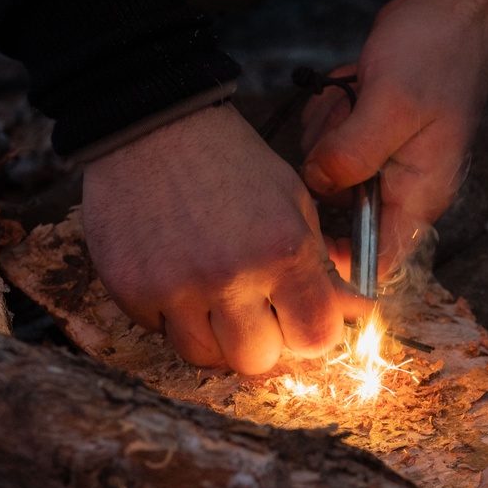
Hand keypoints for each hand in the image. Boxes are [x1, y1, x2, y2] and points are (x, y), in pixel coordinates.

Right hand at [82, 103, 367, 373]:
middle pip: (257, 361)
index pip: (315, 339)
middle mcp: (231, 275)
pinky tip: (175, 275)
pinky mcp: (131, 289)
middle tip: (252, 310)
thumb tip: (356, 311)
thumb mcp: (293, 202)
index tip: (298, 321)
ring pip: (204, 356)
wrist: (153, 126)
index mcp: (283, 251)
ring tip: (212, 294)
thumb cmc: (232, 164)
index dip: (309, 335)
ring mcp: (176, 286)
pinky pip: (159, 332)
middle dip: (260, 342)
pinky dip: (170, 316)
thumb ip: (323, 266)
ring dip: (213, 335)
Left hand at [300, 0, 487, 273]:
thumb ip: (353, 154)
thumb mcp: (393, 104)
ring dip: (327, 133)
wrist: (449, 9)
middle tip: (346, 120)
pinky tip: (347, 89)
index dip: (342, 260)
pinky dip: (327, 115)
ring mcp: (381, 161)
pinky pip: (326, 142)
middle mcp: (401, 186)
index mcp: (421, 194)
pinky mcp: (364, 137)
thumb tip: (318, 186)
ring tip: (352, 97)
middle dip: (329, 167)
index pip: (381, 260)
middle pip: (340, 209)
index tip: (308, 230)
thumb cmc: (436, 54)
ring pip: (326, 172)